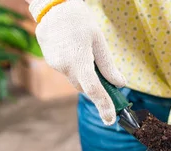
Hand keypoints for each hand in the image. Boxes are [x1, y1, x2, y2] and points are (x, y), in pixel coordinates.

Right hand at [29, 0, 125, 123]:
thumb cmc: (79, 20)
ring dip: (85, 76)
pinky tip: (76, 50)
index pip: (94, 90)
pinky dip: (75, 68)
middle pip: (85, 88)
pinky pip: (67, 71)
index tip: (110, 120)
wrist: (52, 6)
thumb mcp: (99, 41)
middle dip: (96, 88)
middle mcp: (65, 67)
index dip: (104, 106)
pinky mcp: (50, 61)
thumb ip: (108, 66)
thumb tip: (119, 84)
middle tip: (110, 88)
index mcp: (79, 61)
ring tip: (87, 54)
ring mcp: (55, 65)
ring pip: (76, 80)